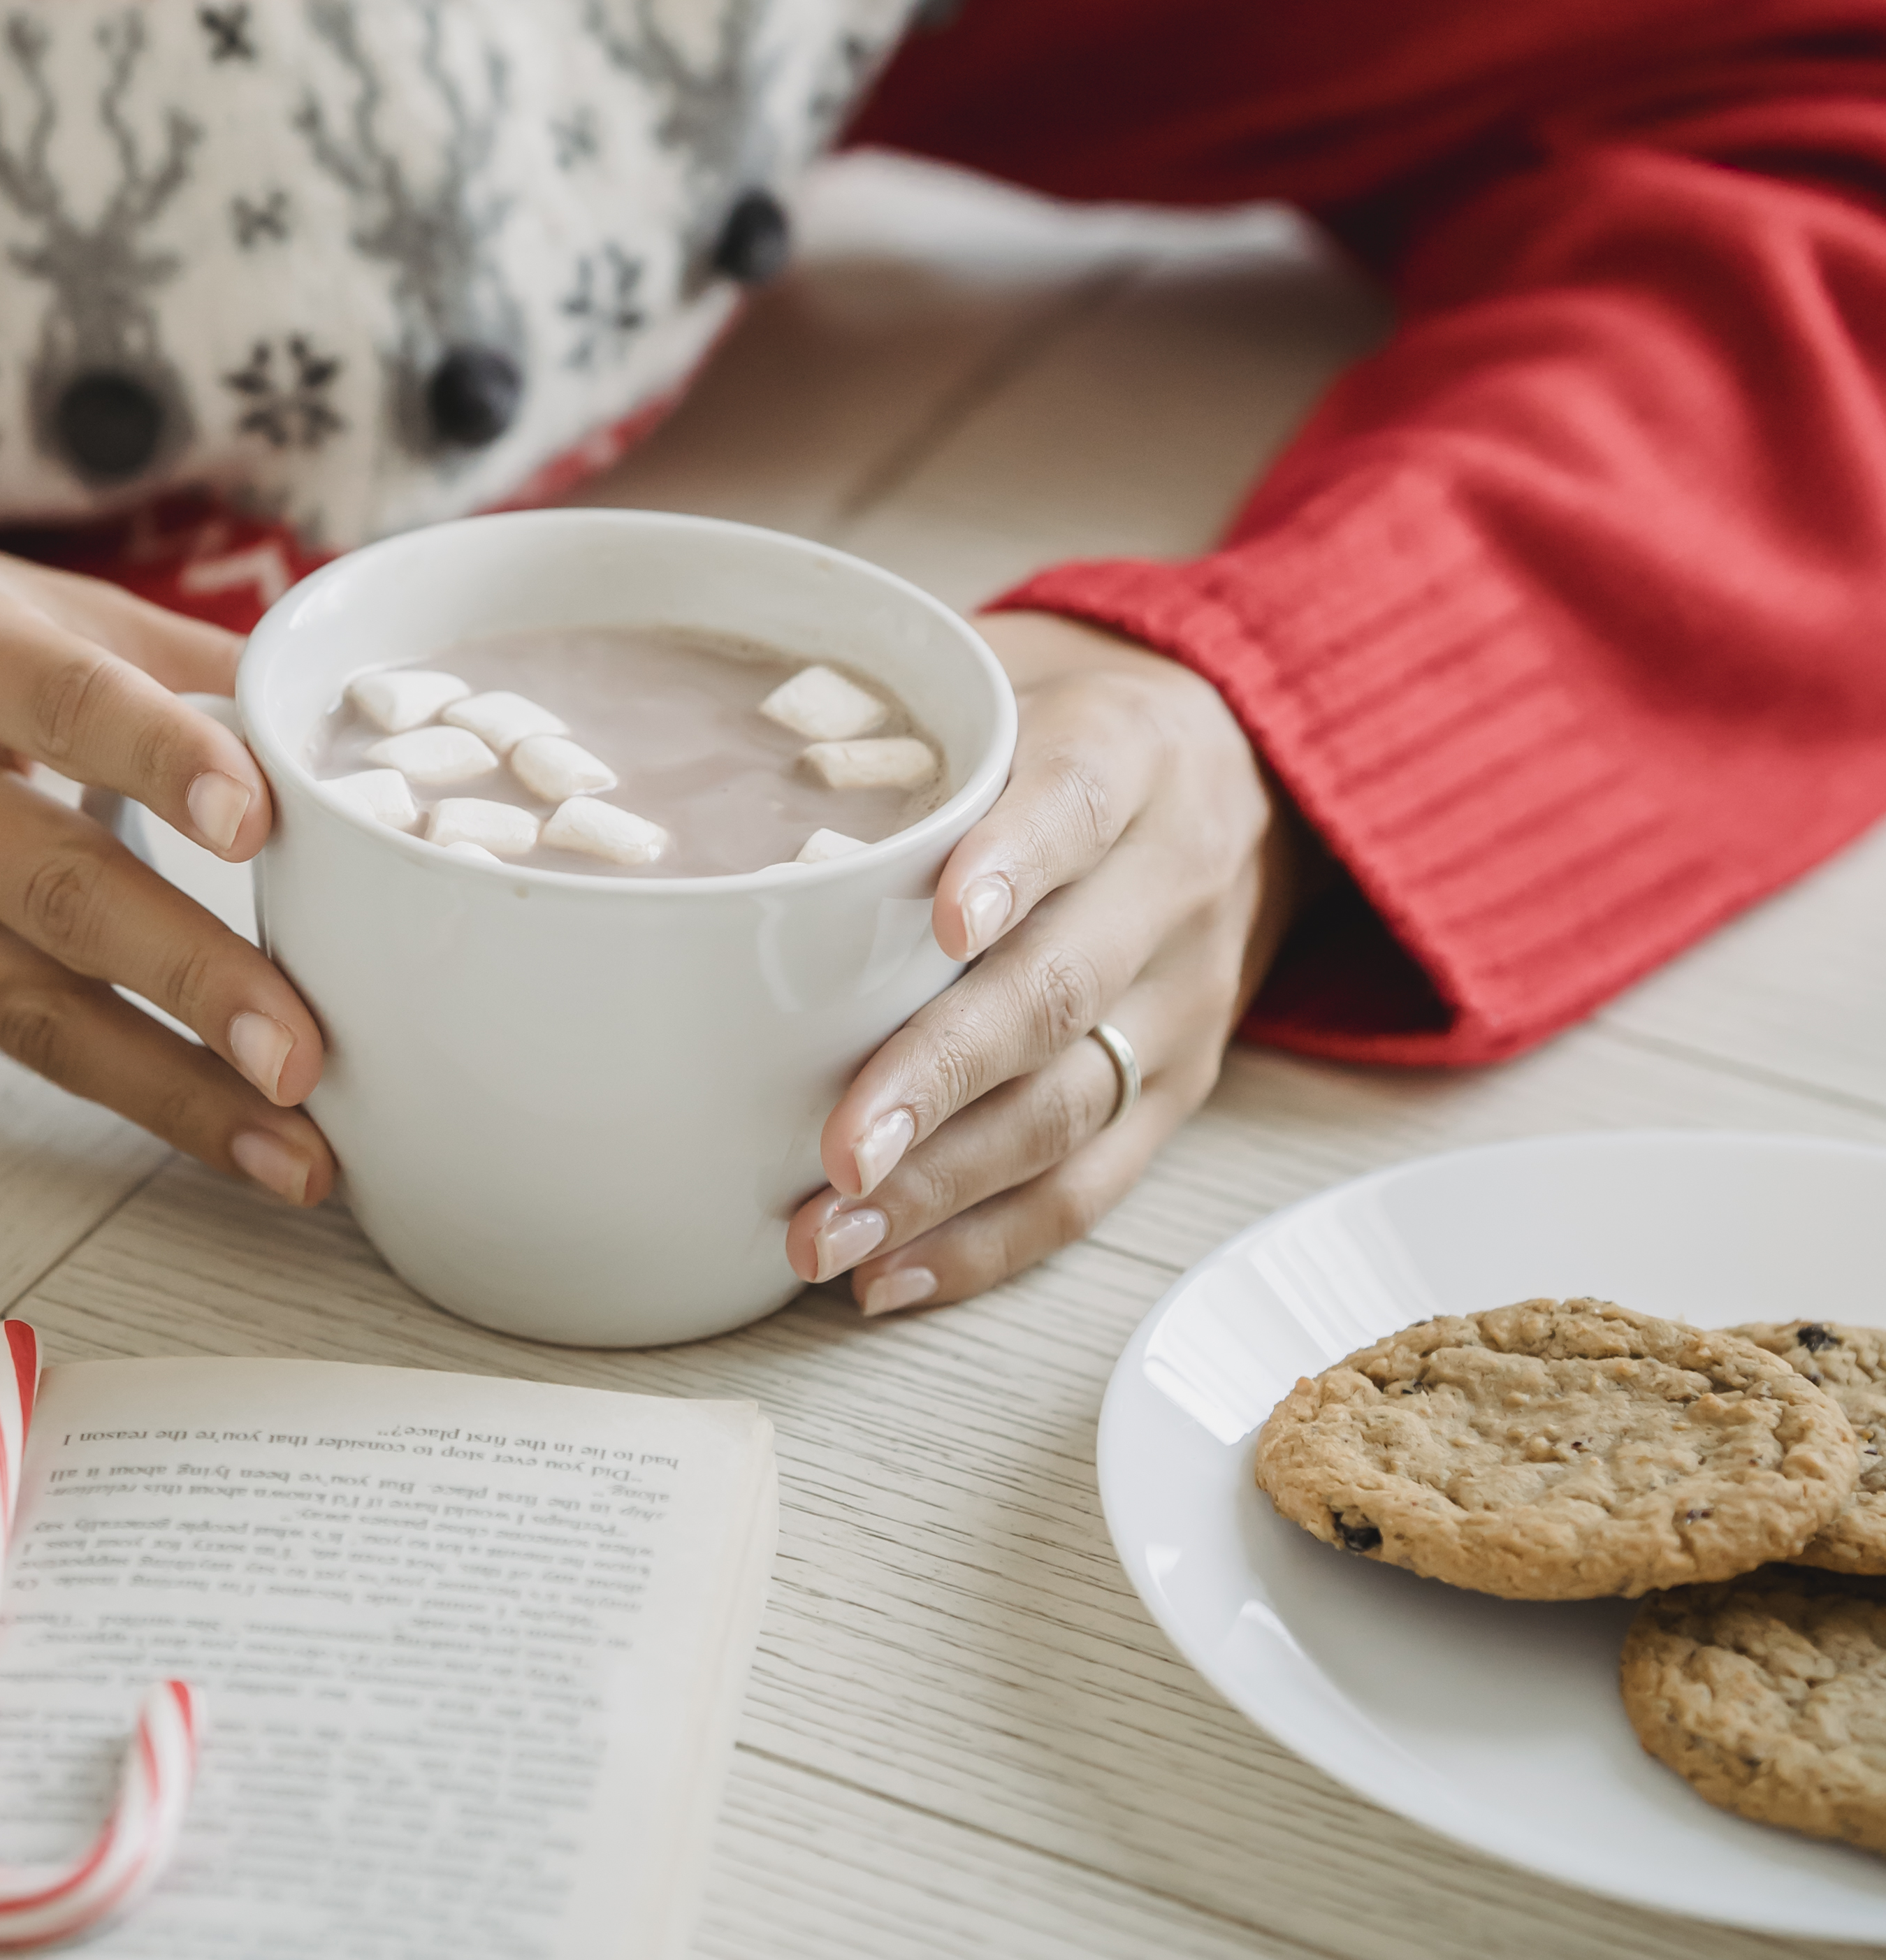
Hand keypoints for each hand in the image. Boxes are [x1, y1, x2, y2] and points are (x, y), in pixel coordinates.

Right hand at [0, 518, 333, 1205]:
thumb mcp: (43, 606)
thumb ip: (191, 663)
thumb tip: (343, 726)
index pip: (64, 701)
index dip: (159, 758)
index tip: (255, 819)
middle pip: (56, 884)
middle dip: (188, 975)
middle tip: (299, 1052)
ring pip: (35, 1003)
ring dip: (177, 1089)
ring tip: (296, 1149)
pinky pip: (20, 1040)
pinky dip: (135, 1093)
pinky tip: (229, 1136)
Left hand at [787, 611, 1311, 1316]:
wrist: (1249, 765)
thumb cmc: (1067, 727)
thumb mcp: (1013, 684)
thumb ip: (903, 740)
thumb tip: (711, 808)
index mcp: (1127, 756)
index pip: (1074, 805)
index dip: (1011, 864)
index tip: (941, 921)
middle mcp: (1170, 881)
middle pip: (1060, 988)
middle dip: (939, 1079)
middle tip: (836, 1149)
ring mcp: (1185, 996)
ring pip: (1071, 1105)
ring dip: (945, 1185)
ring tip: (829, 1234)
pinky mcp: (1181, 1085)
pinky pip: (1093, 1183)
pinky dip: (989, 1241)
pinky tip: (891, 1275)